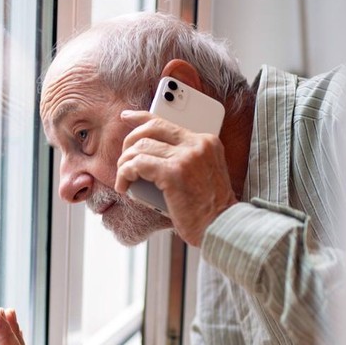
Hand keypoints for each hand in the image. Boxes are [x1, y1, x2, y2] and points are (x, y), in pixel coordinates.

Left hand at [115, 110, 237, 246]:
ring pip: (140, 147)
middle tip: (123, 163)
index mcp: (206, 142)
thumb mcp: (202, 175)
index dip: (141, 117)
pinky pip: (137, 164)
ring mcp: (186, 157)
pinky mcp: (174, 173)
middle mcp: (197, 144)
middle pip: (150, 129)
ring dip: (124, 164)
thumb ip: (183, 159)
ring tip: (124, 180)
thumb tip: (148, 154)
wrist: (221, 227)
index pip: (166, 121)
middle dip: (129, 144)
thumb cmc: (207, 209)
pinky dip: (124, 174)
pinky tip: (124, 187)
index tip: (125, 117)